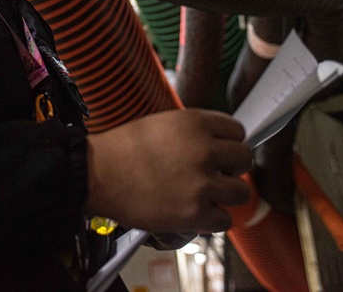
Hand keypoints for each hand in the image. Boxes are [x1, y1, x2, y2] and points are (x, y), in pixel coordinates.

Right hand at [85, 109, 252, 233]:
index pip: (238, 130)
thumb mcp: (161, 123)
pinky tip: (198, 212)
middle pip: (245, 159)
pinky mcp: (195, 213)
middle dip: (233, 167)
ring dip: (226, 195)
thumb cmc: (122, 149)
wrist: (98, 175)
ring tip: (208, 195)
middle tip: (217, 173)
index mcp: (195, 124)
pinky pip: (225, 220)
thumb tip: (214, 142)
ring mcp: (202, 183)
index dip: (229, 142)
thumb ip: (192, 131)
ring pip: (241, 191)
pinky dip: (214, 219)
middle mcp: (204, 151)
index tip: (222, 152)